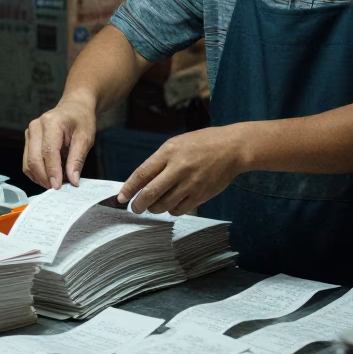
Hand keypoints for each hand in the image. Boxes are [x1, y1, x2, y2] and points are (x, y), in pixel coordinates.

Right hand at [23, 96, 96, 189]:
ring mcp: (29, 133)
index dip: (52, 171)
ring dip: (39, 177)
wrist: (74, 107)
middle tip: (57, 188)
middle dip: (44, 177)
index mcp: (51, 123)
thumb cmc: (81, 119)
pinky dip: (36, 172)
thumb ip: (77, 159)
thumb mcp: (86, 138)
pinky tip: (48, 177)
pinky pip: (27, 161)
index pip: (48, 151)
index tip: (58, 186)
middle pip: (34, 159)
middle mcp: (36, 127)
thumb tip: (72, 180)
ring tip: (54, 183)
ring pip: (28, 162)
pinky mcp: (28, 140)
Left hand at [117, 126, 245, 215]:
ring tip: (154, 205)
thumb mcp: (176, 144)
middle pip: (150, 194)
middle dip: (138, 204)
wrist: (232, 148)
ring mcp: (191, 183)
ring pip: (164, 205)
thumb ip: (158, 162)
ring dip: (154, 208)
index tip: (121, 198)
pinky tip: (172, 204)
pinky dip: (171, 210)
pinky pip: (179, 210)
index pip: (142, 174)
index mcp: (169, 152)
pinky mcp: (201, 195)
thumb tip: (141, 182)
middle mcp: (179, 168)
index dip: (128, 188)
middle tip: (135, 207)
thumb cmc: (201, 144)